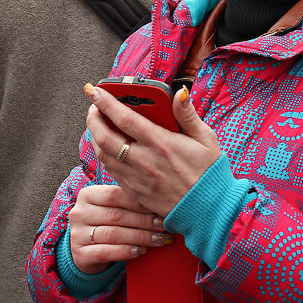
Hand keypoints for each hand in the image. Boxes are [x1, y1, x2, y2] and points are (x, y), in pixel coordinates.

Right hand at [68, 184, 171, 274]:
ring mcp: (77, 234)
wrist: (87, 251)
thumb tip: (160, 202)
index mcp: (87, 194)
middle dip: (144, 221)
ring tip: (160, 239)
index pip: (116, 195)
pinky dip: (126, 251)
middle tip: (165, 225)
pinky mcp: (80, 254)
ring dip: (140, 237)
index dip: (139, 202)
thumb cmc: (107, 224)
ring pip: (114, 234)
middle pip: (117, 215)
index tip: (160, 208)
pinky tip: (142, 251)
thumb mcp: (113, 208)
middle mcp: (79, 212)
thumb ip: (129, 201)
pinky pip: (106, 252)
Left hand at [85, 84, 221, 216]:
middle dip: (93, 118)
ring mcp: (137, 178)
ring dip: (95, 136)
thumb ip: (188, 115)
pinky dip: (104, 154)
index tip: (96, 92)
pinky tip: (109, 146)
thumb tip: (180, 93)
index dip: (106, 103)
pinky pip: (111, 170)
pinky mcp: (134, 190)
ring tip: (98, 124)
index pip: (125, 119)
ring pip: (103, 154)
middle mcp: (145, 161)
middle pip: (105, 137)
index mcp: (161, 144)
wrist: (209, 210)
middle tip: (93, 106)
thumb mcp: (206, 139)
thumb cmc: (208, 172)